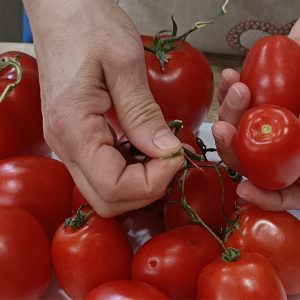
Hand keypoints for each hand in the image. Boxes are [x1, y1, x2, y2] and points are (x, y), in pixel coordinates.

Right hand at [23, 0, 183, 216]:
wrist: (62, 12)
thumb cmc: (88, 26)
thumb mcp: (124, 63)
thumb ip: (143, 114)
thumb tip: (166, 152)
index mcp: (73, 127)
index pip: (113, 186)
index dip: (152, 183)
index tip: (176, 158)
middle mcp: (65, 145)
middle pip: (107, 199)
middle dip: (147, 190)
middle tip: (172, 160)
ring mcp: (69, 144)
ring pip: (106, 190)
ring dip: (141, 183)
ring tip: (164, 155)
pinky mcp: (78, 139)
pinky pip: (105, 172)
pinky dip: (132, 171)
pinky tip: (148, 148)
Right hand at [212, 19, 299, 210]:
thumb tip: (297, 27)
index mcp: (275, 118)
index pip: (244, 109)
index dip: (231, 94)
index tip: (231, 76)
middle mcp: (271, 142)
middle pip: (238, 134)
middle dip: (230, 112)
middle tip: (237, 92)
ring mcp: (279, 168)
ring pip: (245, 165)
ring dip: (229, 150)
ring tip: (223, 131)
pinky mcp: (294, 192)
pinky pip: (274, 198)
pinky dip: (258, 196)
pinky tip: (245, 190)